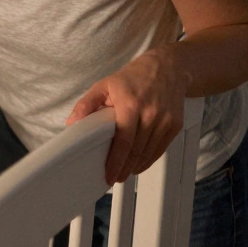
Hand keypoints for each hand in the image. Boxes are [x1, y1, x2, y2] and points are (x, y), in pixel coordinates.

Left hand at [65, 49, 188, 184]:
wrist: (167, 68)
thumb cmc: (132, 78)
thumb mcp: (104, 85)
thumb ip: (86, 104)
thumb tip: (72, 123)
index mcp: (131, 104)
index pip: (124, 140)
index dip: (116, 161)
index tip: (109, 175)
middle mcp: (151, 114)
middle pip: (137, 150)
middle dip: (124, 168)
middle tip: (114, 178)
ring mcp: (166, 120)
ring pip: (149, 152)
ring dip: (136, 166)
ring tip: (124, 173)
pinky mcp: (175, 125)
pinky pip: (161, 148)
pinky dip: (149, 159)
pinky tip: (138, 164)